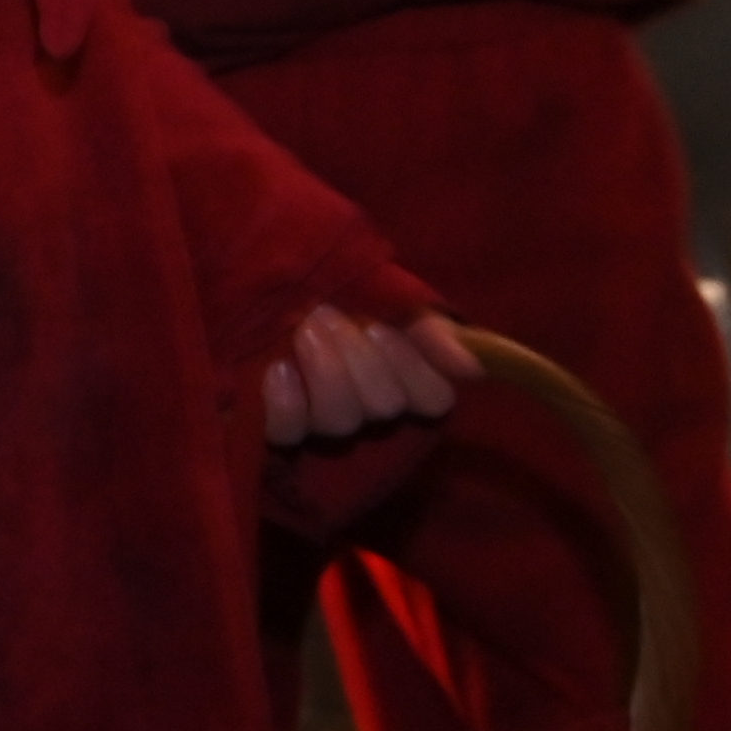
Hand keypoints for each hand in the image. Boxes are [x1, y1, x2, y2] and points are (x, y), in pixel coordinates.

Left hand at [263, 306, 472, 445]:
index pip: (433, 397)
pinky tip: (278, 370)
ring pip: (341, 421)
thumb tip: (470, 368)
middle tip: (327, 315)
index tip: (379, 327)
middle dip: (359, 358)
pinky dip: (286, 403)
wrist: (260, 296)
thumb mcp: (385, 300)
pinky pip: (289, 433)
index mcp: (404, 382)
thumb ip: (430, 329)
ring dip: (326, 370)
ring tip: (304, 330)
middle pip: (384, 405)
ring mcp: (323, 428)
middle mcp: (369, 414)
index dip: (411, 367)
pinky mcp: (277, 434)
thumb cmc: (333, 298)